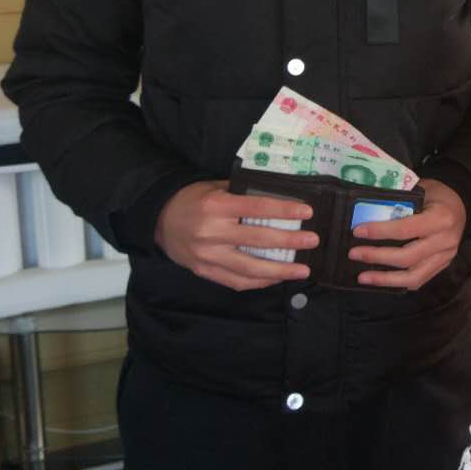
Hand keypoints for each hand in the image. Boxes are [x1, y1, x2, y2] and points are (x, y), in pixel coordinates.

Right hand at [155, 180, 317, 291]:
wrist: (158, 219)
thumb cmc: (192, 200)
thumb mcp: (214, 188)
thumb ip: (242, 194)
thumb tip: (278, 199)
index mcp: (217, 205)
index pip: (257, 208)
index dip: (284, 211)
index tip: (307, 212)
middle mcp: (212, 232)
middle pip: (258, 240)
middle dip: (289, 242)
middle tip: (312, 241)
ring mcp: (208, 255)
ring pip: (250, 268)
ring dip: (280, 271)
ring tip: (303, 270)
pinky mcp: (205, 271)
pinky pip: (237, 281)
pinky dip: (259, 282)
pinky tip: (277, 278)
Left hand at [348, 178, 466, 289]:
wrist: (461, 204)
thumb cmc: (436, 194)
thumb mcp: (420, 190)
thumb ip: (398, 203)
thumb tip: (365, 213)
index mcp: (440, 218)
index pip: (405, 229)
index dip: (380, 232)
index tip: (357, 231)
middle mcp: (445, 241)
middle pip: (407, 257)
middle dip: (377, 257)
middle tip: (354, 254)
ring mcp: (446, 257)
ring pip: (413, 276)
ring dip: (385, 279)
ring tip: (362, 277)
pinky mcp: (443, 266)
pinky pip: (419, 280)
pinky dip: (398, 282)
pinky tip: (380, 281)